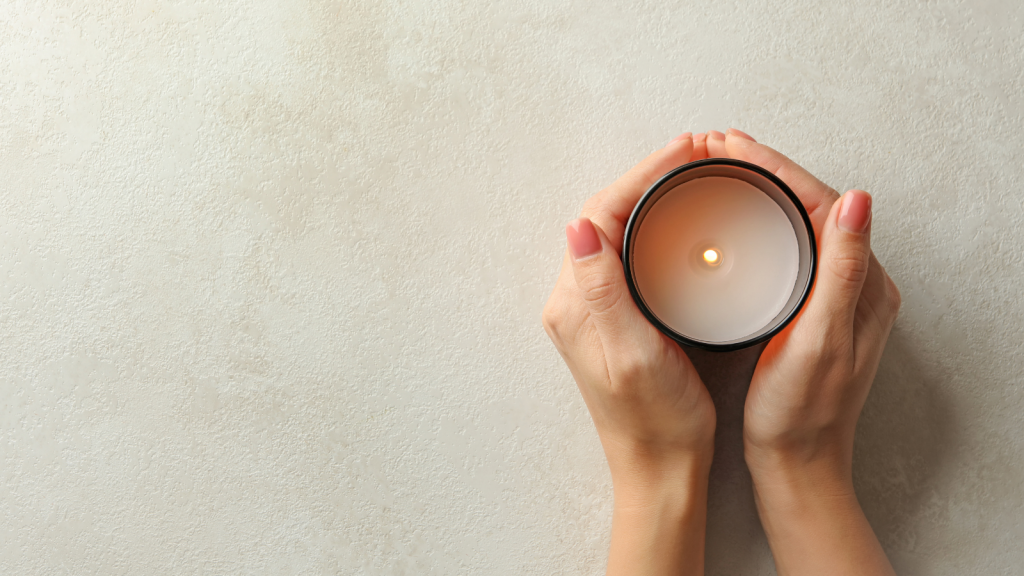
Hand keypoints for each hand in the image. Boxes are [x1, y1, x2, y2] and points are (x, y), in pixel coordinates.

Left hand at [542, 133, 714, 574]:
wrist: (661, 467)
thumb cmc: (655, 420)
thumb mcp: (632, 353)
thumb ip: (603, 290)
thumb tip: (579, 226)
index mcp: (575, 304)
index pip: (600, 215)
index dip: (642, 176)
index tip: (683, 153)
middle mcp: (576, 302)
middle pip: (605, 216)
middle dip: (646, 178)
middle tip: (692, 155)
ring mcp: (594, 310)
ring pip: (616, 232)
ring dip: (649, 199)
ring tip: (689, 175)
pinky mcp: (613, 320)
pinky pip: (627, 256)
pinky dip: (652, 229)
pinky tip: (679, 224)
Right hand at [708, 130, 900, 574]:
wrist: (796, 461)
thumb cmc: (802, 411)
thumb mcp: (821, 341)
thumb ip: (840, 271)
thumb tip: (858, 199)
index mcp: (863, 284)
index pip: (821, 202)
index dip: (776, 167)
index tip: (733, 146)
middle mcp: (852, 282)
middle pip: (807, 204)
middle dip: (762, 169)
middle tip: (714, 147)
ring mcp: (829, 294)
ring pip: (794, 222)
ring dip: (758, 191)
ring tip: (718, 169)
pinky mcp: (807, 308)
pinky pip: (785, 246)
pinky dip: (758, 223)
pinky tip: (732, 219)